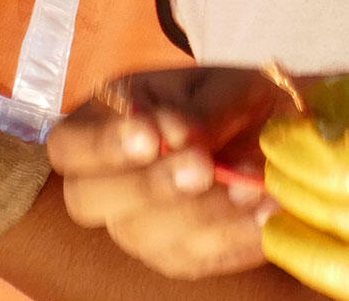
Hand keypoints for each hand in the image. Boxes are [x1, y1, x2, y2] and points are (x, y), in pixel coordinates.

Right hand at [50, 68, 292, 279]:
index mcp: (106, 120)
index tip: (151, 135)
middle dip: (145, 186)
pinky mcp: (176, 256)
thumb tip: (181, 137)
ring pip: (144, 237)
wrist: (279, 135)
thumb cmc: (238, 100)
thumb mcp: (227, 86)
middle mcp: (109, 180)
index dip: (101, 146)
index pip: (69, 144)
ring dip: (200, 215)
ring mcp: (138, 224)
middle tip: (202, 167)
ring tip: (252, 187)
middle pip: (88, 200)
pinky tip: (266, 213)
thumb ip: (203, 111)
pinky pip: (192, 260)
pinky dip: (232, 239)